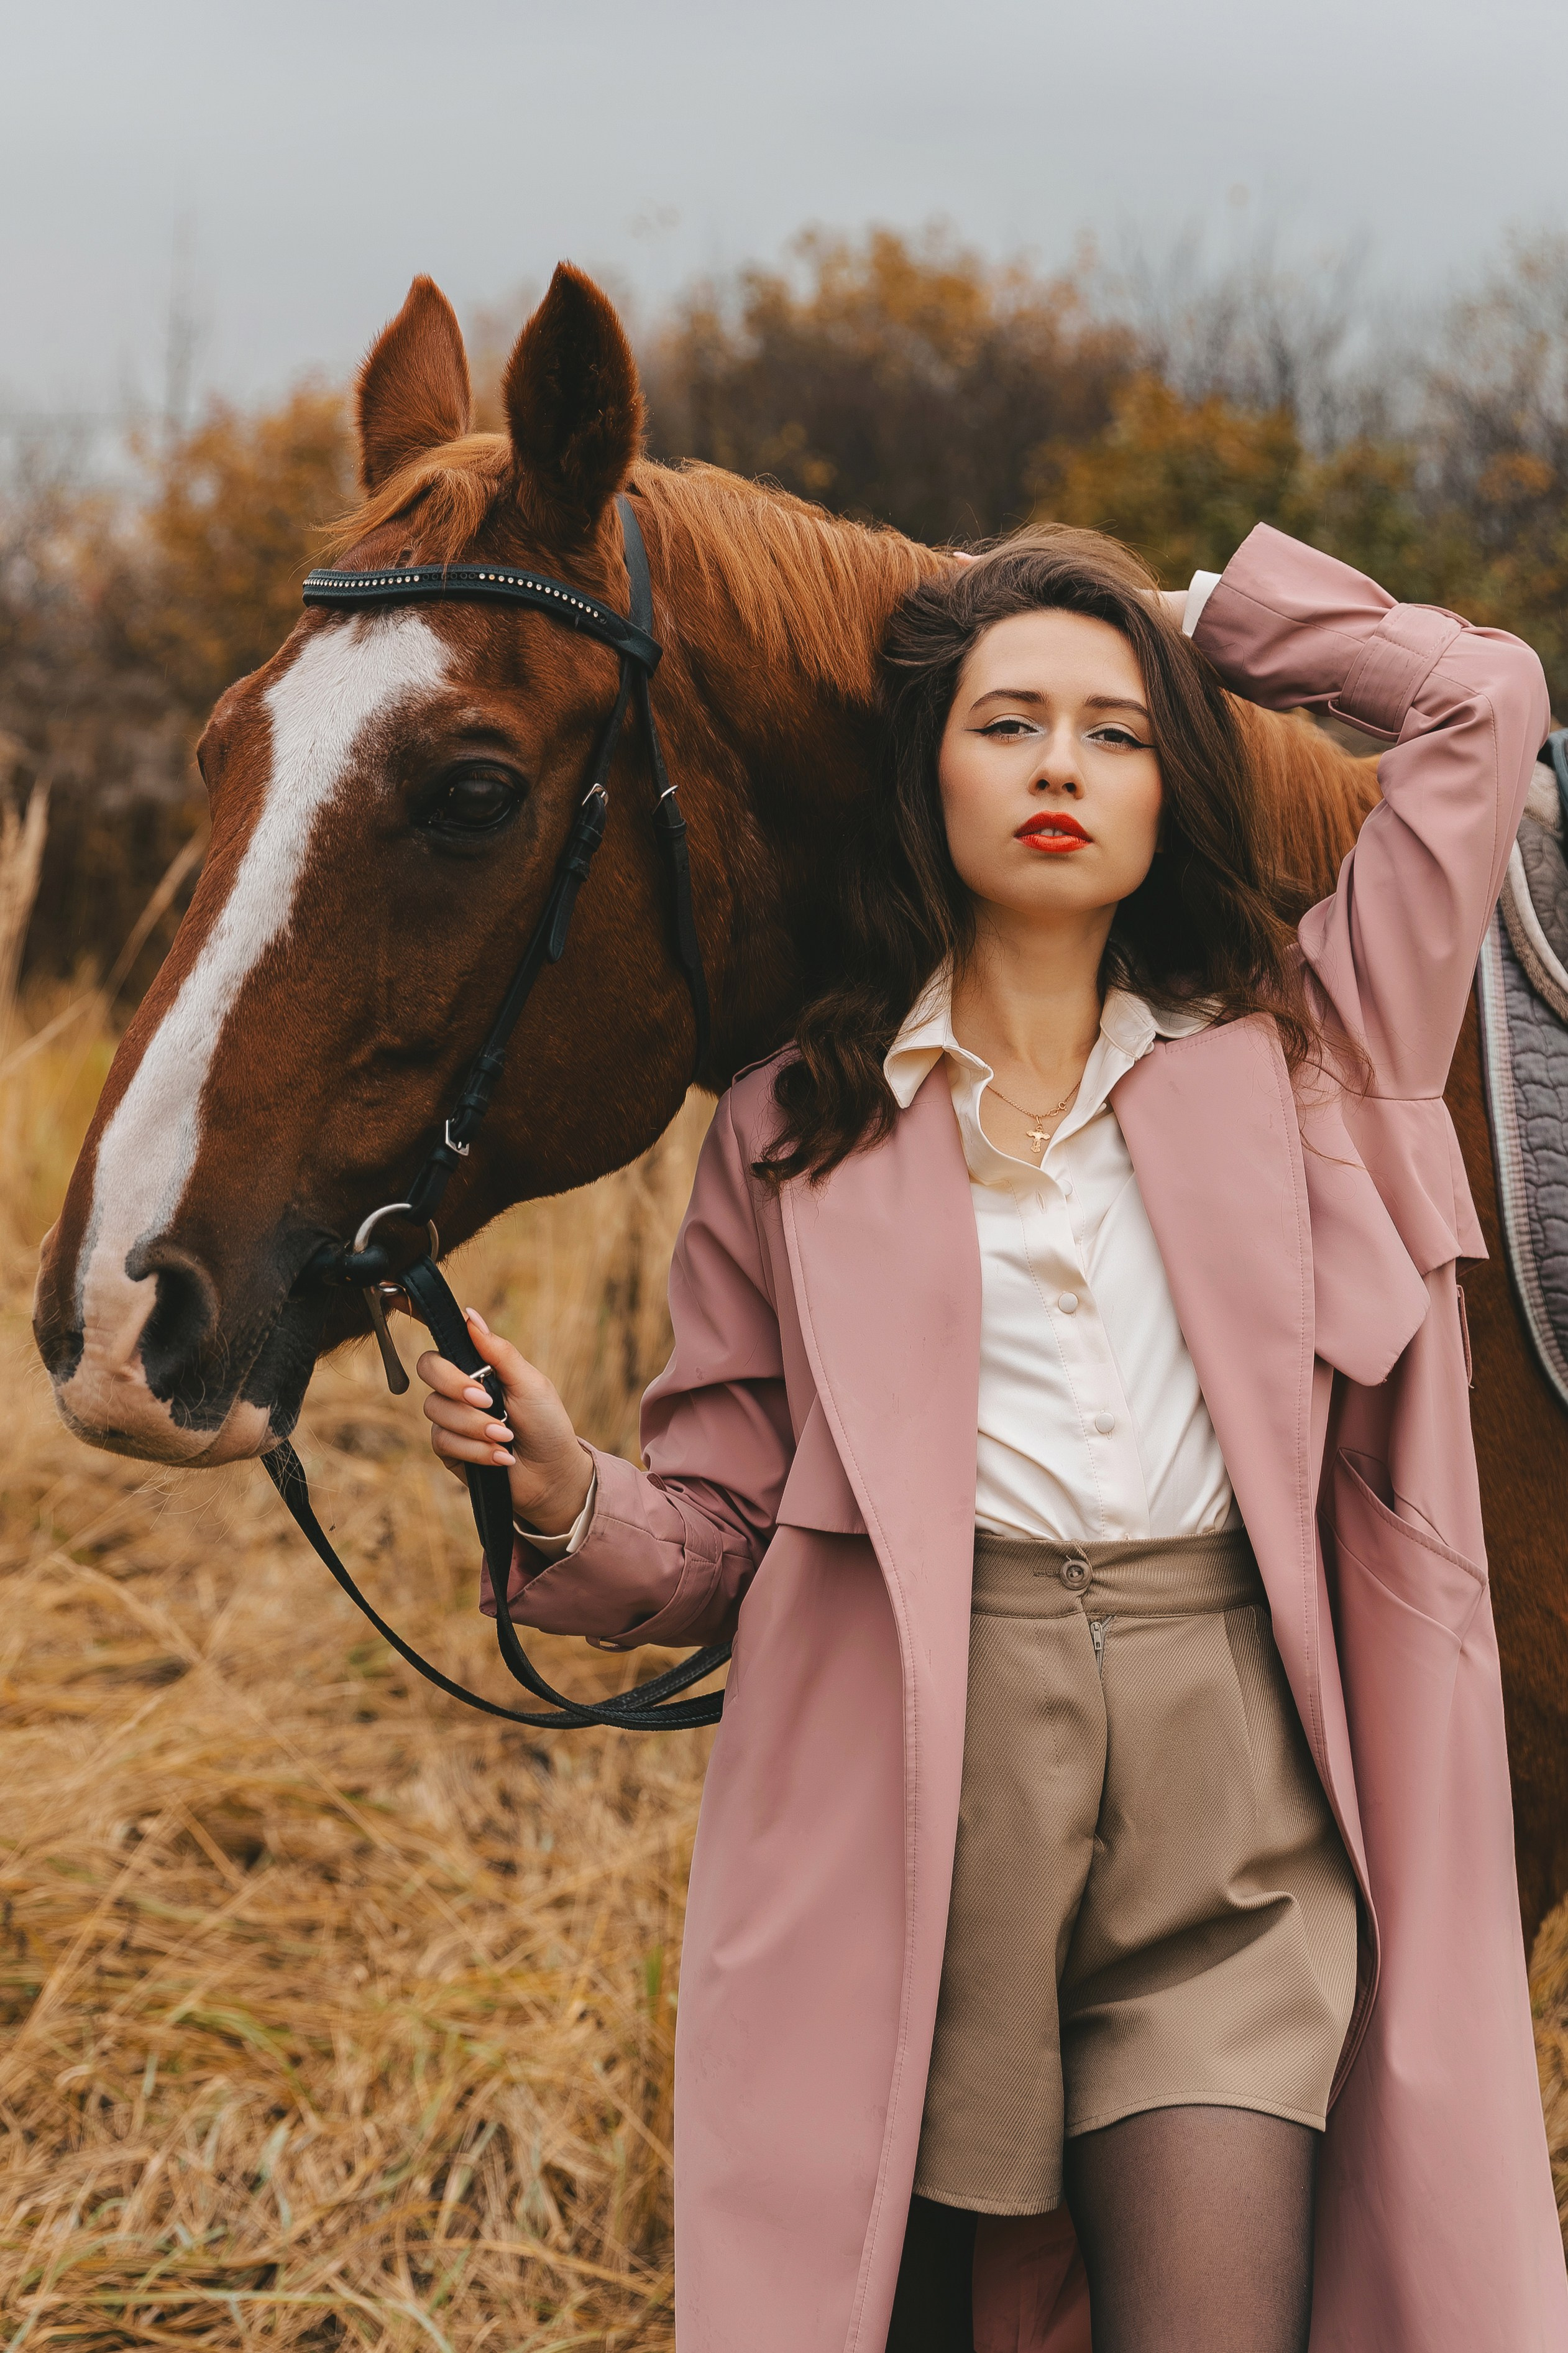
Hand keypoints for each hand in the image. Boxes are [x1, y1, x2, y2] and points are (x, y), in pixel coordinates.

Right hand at [417, 1310, 593, 1534]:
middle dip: (457, 1386)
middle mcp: (460, 1389)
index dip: (433, 1338)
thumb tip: (470, 1314)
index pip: (445, 1344)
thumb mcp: (530, 1382)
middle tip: (489, 1401)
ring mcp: (451, 1419)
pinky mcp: (449, 1450)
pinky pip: (443, 1441)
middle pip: (429, 1369)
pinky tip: (501, 1457)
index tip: (459, 1357)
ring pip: (436, 1410)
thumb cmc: (547, 1424)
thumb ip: (499, 1351)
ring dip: (475, 1426)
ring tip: (507, 1438)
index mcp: (479, 1367)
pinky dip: (476, 1450)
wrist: (552, 1475)